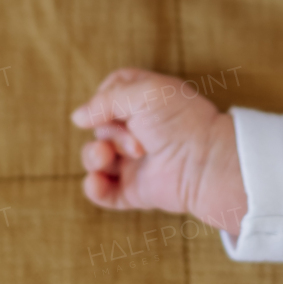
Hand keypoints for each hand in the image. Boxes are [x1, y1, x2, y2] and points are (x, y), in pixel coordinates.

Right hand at [70, 69, 247, 233]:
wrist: (204, 162)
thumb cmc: (180, 121)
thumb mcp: (143, 92)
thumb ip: (105, 100)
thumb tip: (77, 117)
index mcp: (142, 102)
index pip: (108, 94)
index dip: (102, 100)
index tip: (112, 104)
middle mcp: (136, 130)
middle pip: (99, 127)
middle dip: (110, 133)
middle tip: (139, 141)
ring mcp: (133, 161)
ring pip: (94, 158)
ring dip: (94, 157)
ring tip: (107, 159)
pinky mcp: (133, 189)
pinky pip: (102, 191)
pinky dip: (95, 188)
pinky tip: (98, 182)